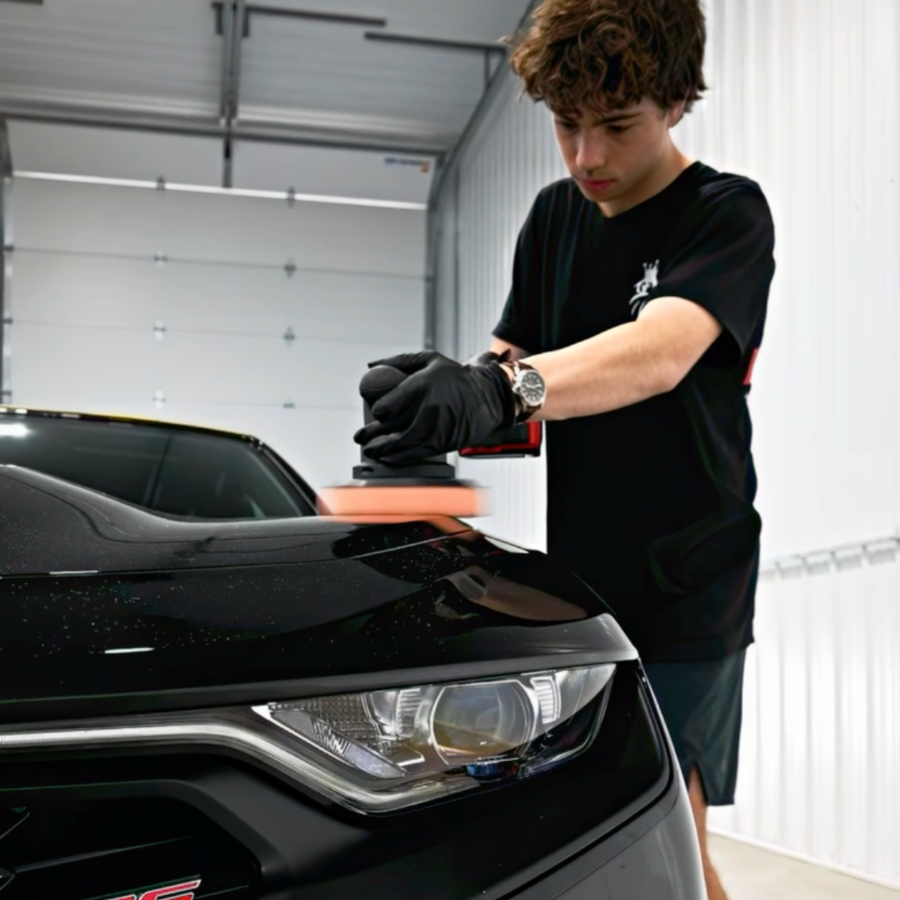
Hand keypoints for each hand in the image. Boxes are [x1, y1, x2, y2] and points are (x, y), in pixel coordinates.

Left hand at [353, 351, 515, 463]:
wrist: (486, 398)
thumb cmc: (456, 378)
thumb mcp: (430, 360)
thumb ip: (399, 361)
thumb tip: (372, 366)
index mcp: (422, 386)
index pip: (389, 405)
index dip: (378, 412)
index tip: (375, 412)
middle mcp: (427, 409)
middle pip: (391, 427)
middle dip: (371, 434)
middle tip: (361, 436)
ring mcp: (435, 428)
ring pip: (401, 444)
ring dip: (382, 450)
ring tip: (371, 450)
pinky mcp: (442, 443)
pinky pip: (415, 453)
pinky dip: (399, 458)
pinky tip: (389, 457)